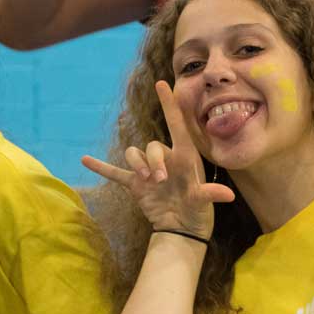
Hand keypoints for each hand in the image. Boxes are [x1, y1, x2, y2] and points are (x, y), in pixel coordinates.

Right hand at [82, 81, 233, 238]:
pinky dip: (102, 168)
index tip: (162, 83)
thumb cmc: (198, 212)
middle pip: (152, 146)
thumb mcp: (203, 202)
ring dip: (137, 164)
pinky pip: (116, 173)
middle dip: (153, 160)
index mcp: (184, 157)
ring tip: (146, 180)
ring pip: (134, 154)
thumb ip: (210, 195)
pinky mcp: (135, 185)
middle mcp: (165, 159)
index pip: (176, 124)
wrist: (181, 230)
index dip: (169, 104)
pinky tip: (85, 160)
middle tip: (160, 180)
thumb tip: (228, 196)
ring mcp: (148, 171)